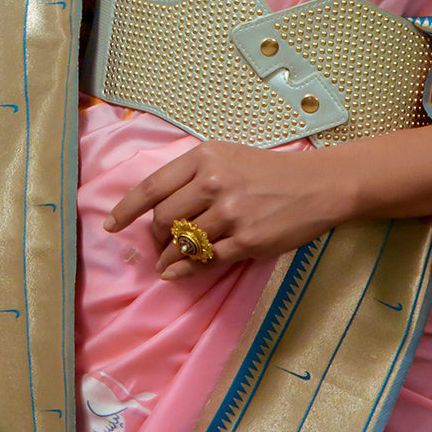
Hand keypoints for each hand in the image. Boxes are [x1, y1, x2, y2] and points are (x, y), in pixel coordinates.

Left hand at [103, 140, 353, 279]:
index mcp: (205, 158)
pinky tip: (177, 273)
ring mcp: (230, 214)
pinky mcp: (246, 241)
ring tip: (166, 262)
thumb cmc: (269, 172)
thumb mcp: (228, 158)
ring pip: (181, 244)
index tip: (111, 225)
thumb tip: (156, 209)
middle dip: (155, 236)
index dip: (126, 210)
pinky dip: (184, 271)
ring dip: (168, 257)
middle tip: (159, 243)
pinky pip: (203, 262)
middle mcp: (214, 183)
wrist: (319, 185)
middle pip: (163, 219)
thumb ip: (192, 177)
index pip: (153, 187)